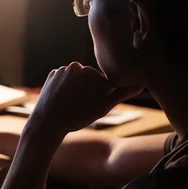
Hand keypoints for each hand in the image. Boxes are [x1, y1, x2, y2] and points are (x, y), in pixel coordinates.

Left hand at [27, 62, 142, 135]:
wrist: (47, 122)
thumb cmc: (76, 116)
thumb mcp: (102, 107)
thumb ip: (121, 94)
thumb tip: (140, 86)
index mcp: (89, 71)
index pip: (105, 84)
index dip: (102, 97)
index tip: (91, 106)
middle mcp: (75, 66)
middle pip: (91, 81)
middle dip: (90, 93)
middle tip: (80, 107)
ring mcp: (61, 69)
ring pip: (77, 81)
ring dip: (78, 91)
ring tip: (71, 105)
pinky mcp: (52, 75)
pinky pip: (65, 82)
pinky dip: (66, 90)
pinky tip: (62, 100)